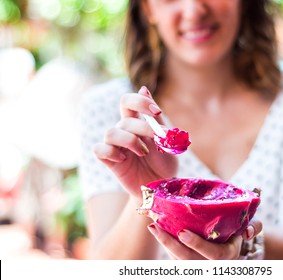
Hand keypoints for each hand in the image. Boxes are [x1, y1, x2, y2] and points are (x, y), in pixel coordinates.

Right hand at [93, 86, 177, 200]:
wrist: (162, 187)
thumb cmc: (164, 161)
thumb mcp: (165, 139)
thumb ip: (154, 117)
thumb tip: (143, 88)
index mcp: (137, 123)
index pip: (128, 101)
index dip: (139, 102)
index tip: (157, 113)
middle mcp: (123, 131)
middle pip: (125, 119)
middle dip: (145, 128)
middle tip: (160, 140)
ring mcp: (115, 146)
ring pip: (111, 132)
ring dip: (131, 141)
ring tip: (144, 152)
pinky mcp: (110, 161)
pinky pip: (100, 150)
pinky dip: (112, 152)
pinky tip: (124, 159)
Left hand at [147, 219, 262, 259]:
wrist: (232, 245)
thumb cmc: (238, 233)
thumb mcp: (248, 228)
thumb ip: (254, 227)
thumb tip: (249, 231)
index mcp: (227, 256)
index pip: (213, 255)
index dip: (197, 245)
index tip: (182, 232)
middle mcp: (211, 265)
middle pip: (188, 260)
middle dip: (170, 244)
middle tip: (156, 227)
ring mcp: (198, 266)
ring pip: (178, 260)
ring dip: (164, 243)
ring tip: (152, 226)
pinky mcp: (187, 264)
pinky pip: (174, 257)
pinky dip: (165, 244)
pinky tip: (157, 229)